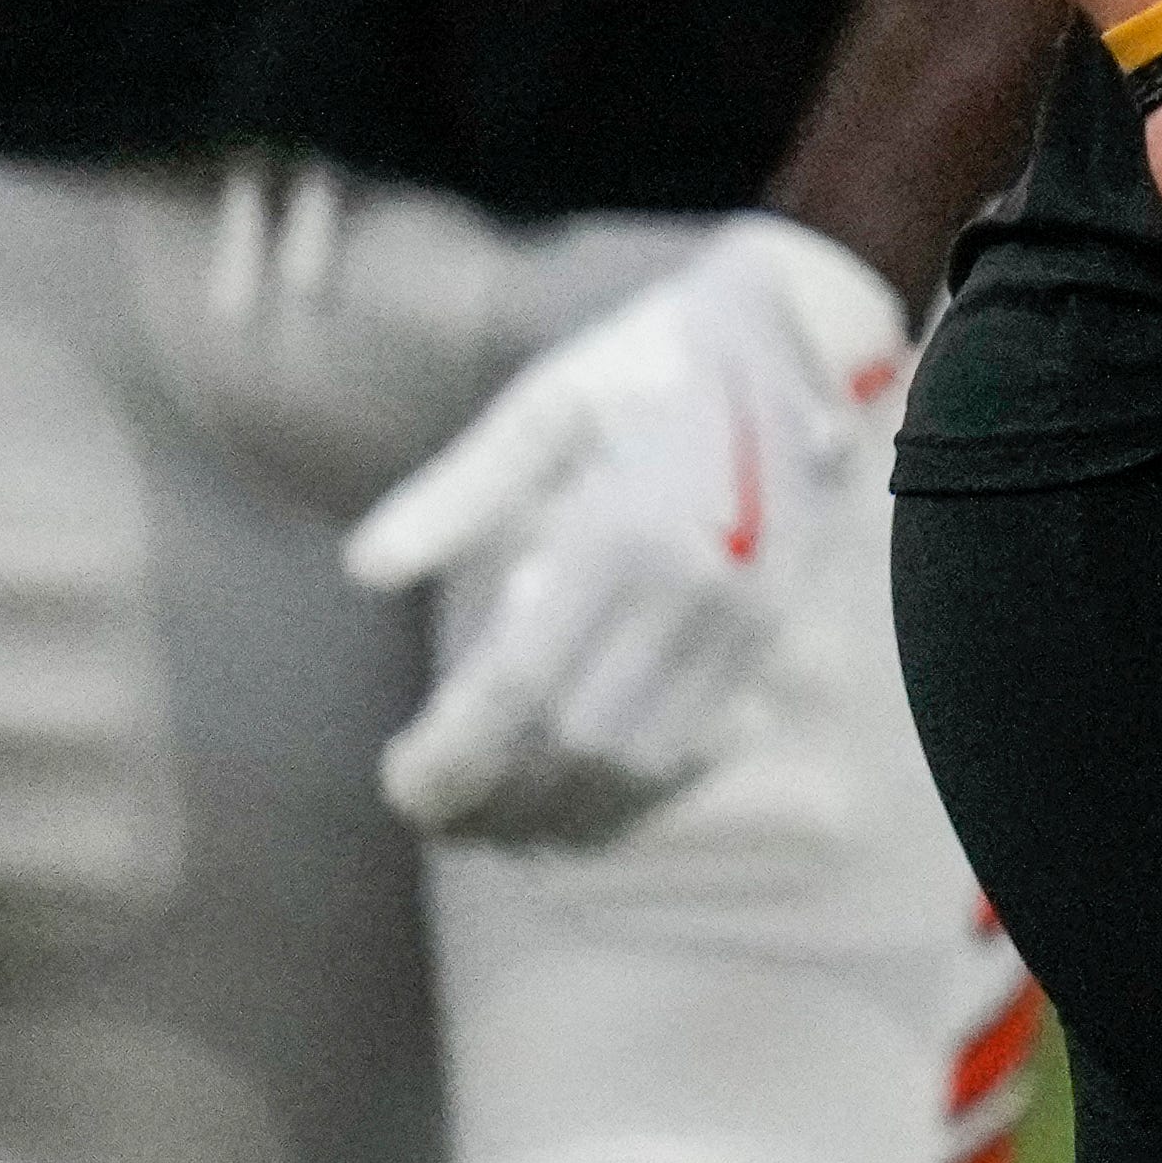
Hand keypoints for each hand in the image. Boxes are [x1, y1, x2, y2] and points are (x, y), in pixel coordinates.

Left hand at [340, 212, 906, 847]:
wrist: (797, 336)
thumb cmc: (649, 364)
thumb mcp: (545, 403)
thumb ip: (456, 491)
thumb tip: (364, 571)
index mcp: (630, 530)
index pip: (521, 687)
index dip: (453, 755)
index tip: (398, 784)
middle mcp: (700, 590)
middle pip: (578, 745)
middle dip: (495, 799)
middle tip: (427, 814)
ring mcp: (747, 621)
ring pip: (643, 766)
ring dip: (558, 814)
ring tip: (487, 826)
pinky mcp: (773, 636)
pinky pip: (696, 751)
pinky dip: (628, 800)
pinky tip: (569, 807)